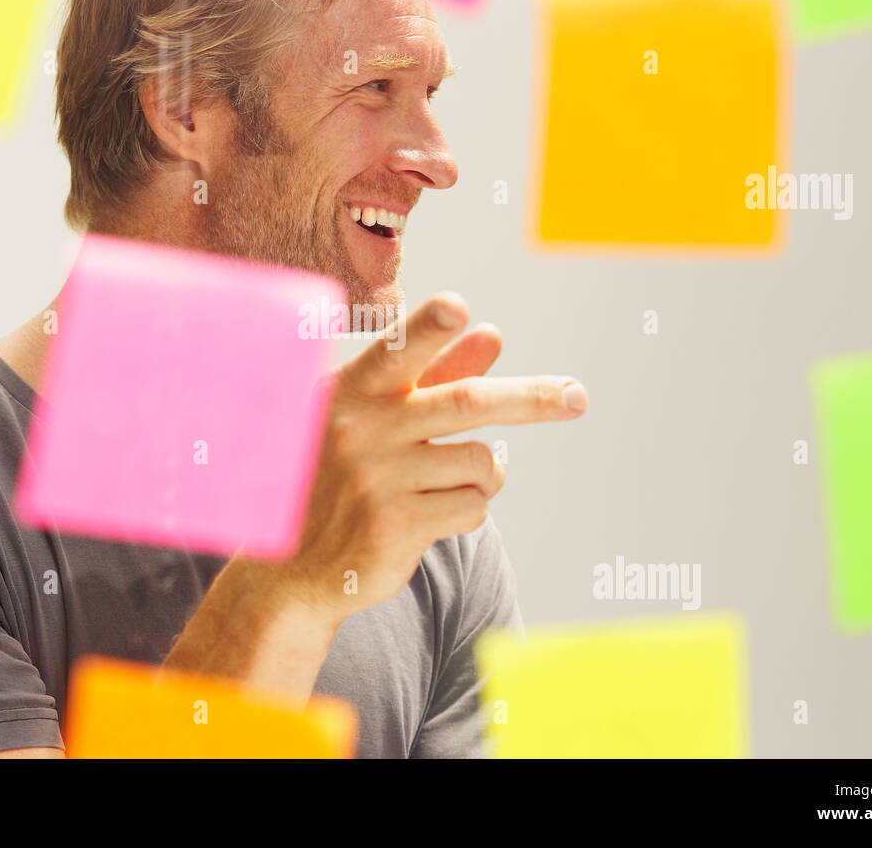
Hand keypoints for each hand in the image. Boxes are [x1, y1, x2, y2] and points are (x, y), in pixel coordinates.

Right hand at [274, 291, 587, 622]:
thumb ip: (433, 375)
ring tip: (446, 483)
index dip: (429, 329)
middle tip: (577, 396)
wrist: (293, 564)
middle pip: (468, 402)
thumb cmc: (340, 473)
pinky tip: (431, 516)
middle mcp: (362, 429)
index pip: (397, 351)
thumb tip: (492, 336)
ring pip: (479, 462)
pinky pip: (473, 508)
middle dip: (531, 398)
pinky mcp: (395, 526)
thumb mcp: (372, 417)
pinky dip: (469, 510)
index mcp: (352, 390)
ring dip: (484, 475)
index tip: (458, 307)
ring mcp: (377, 479)